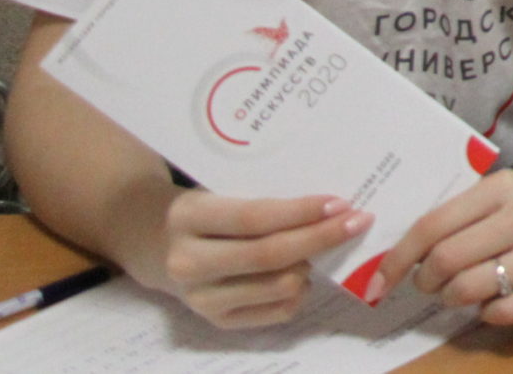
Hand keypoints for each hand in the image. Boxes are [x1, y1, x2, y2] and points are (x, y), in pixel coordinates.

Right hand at [154, 192, 370, 328]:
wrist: (155, 244)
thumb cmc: (202, 209)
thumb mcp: (218, 190)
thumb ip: (262, 195)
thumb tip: (330, 201)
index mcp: (188, 219)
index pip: (254, 218)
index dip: (301, 212)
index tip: (340, 202)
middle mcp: (188, 264)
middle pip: (270, 255)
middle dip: (321, 238)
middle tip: (358, 221)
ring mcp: (201, 299)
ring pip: (279, 286)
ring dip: (312, 265)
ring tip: (322, 245)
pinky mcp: (216, 322)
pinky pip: (277, 312)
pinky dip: (301, 291)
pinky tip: (303, 271)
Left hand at [369, 170, 512, 324]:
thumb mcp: (498, 203)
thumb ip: (454, 221)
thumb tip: (395, 261)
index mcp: (502, 188)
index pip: (433, 225)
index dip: (397, 259)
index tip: (378, 283)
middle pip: (446, 259)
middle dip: (426, 281)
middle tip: (432, 285)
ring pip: (469, 288)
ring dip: (453, 299)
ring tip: (462, 293)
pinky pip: (502, 312)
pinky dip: (487, 314)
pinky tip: (495, 302)